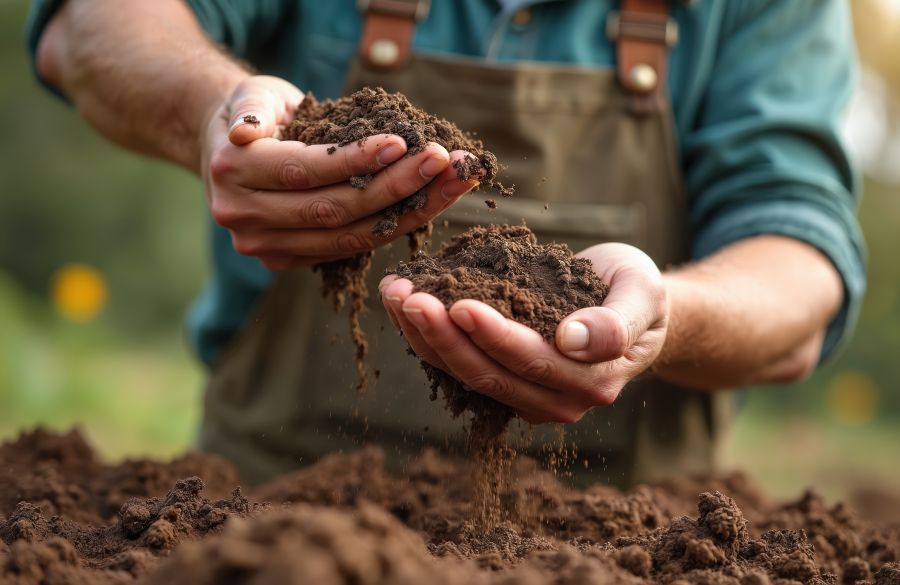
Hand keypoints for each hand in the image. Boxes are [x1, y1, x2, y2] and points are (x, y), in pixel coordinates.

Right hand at [200, 75, 478, 270]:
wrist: (231, 147)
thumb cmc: (258, 110)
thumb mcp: (252, 94)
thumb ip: (252, 108)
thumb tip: (244, 129)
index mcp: (232, 172)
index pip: (305, 170)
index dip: (355, 160)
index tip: (402, 143)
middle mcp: (243, 217)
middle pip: (331, 210)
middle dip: (393, 188)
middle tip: (442, 162)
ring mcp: (263, 247)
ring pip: (345, 238)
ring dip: (406, 214)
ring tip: (450, 185)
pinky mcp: (285, 261)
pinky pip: (347, 247)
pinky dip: (390, 228)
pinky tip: (428, 205)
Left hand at [379, 243, 667, 423]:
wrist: (632, 307)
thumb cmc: (638, 293)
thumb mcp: (644, 295)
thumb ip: (617, 322)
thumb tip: (572, 342)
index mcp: (592, 380)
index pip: (532, 362)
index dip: (493, 336)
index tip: (458, 304)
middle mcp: (556, 399)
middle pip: (488, 374)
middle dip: (442, 336)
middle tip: (407, 296)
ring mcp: (526, 395)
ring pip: (464, 373)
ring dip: (423, 336)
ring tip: (394, 294)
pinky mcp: (503, 381)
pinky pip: (459, 363)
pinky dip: (427, 335)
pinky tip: (401, 304)